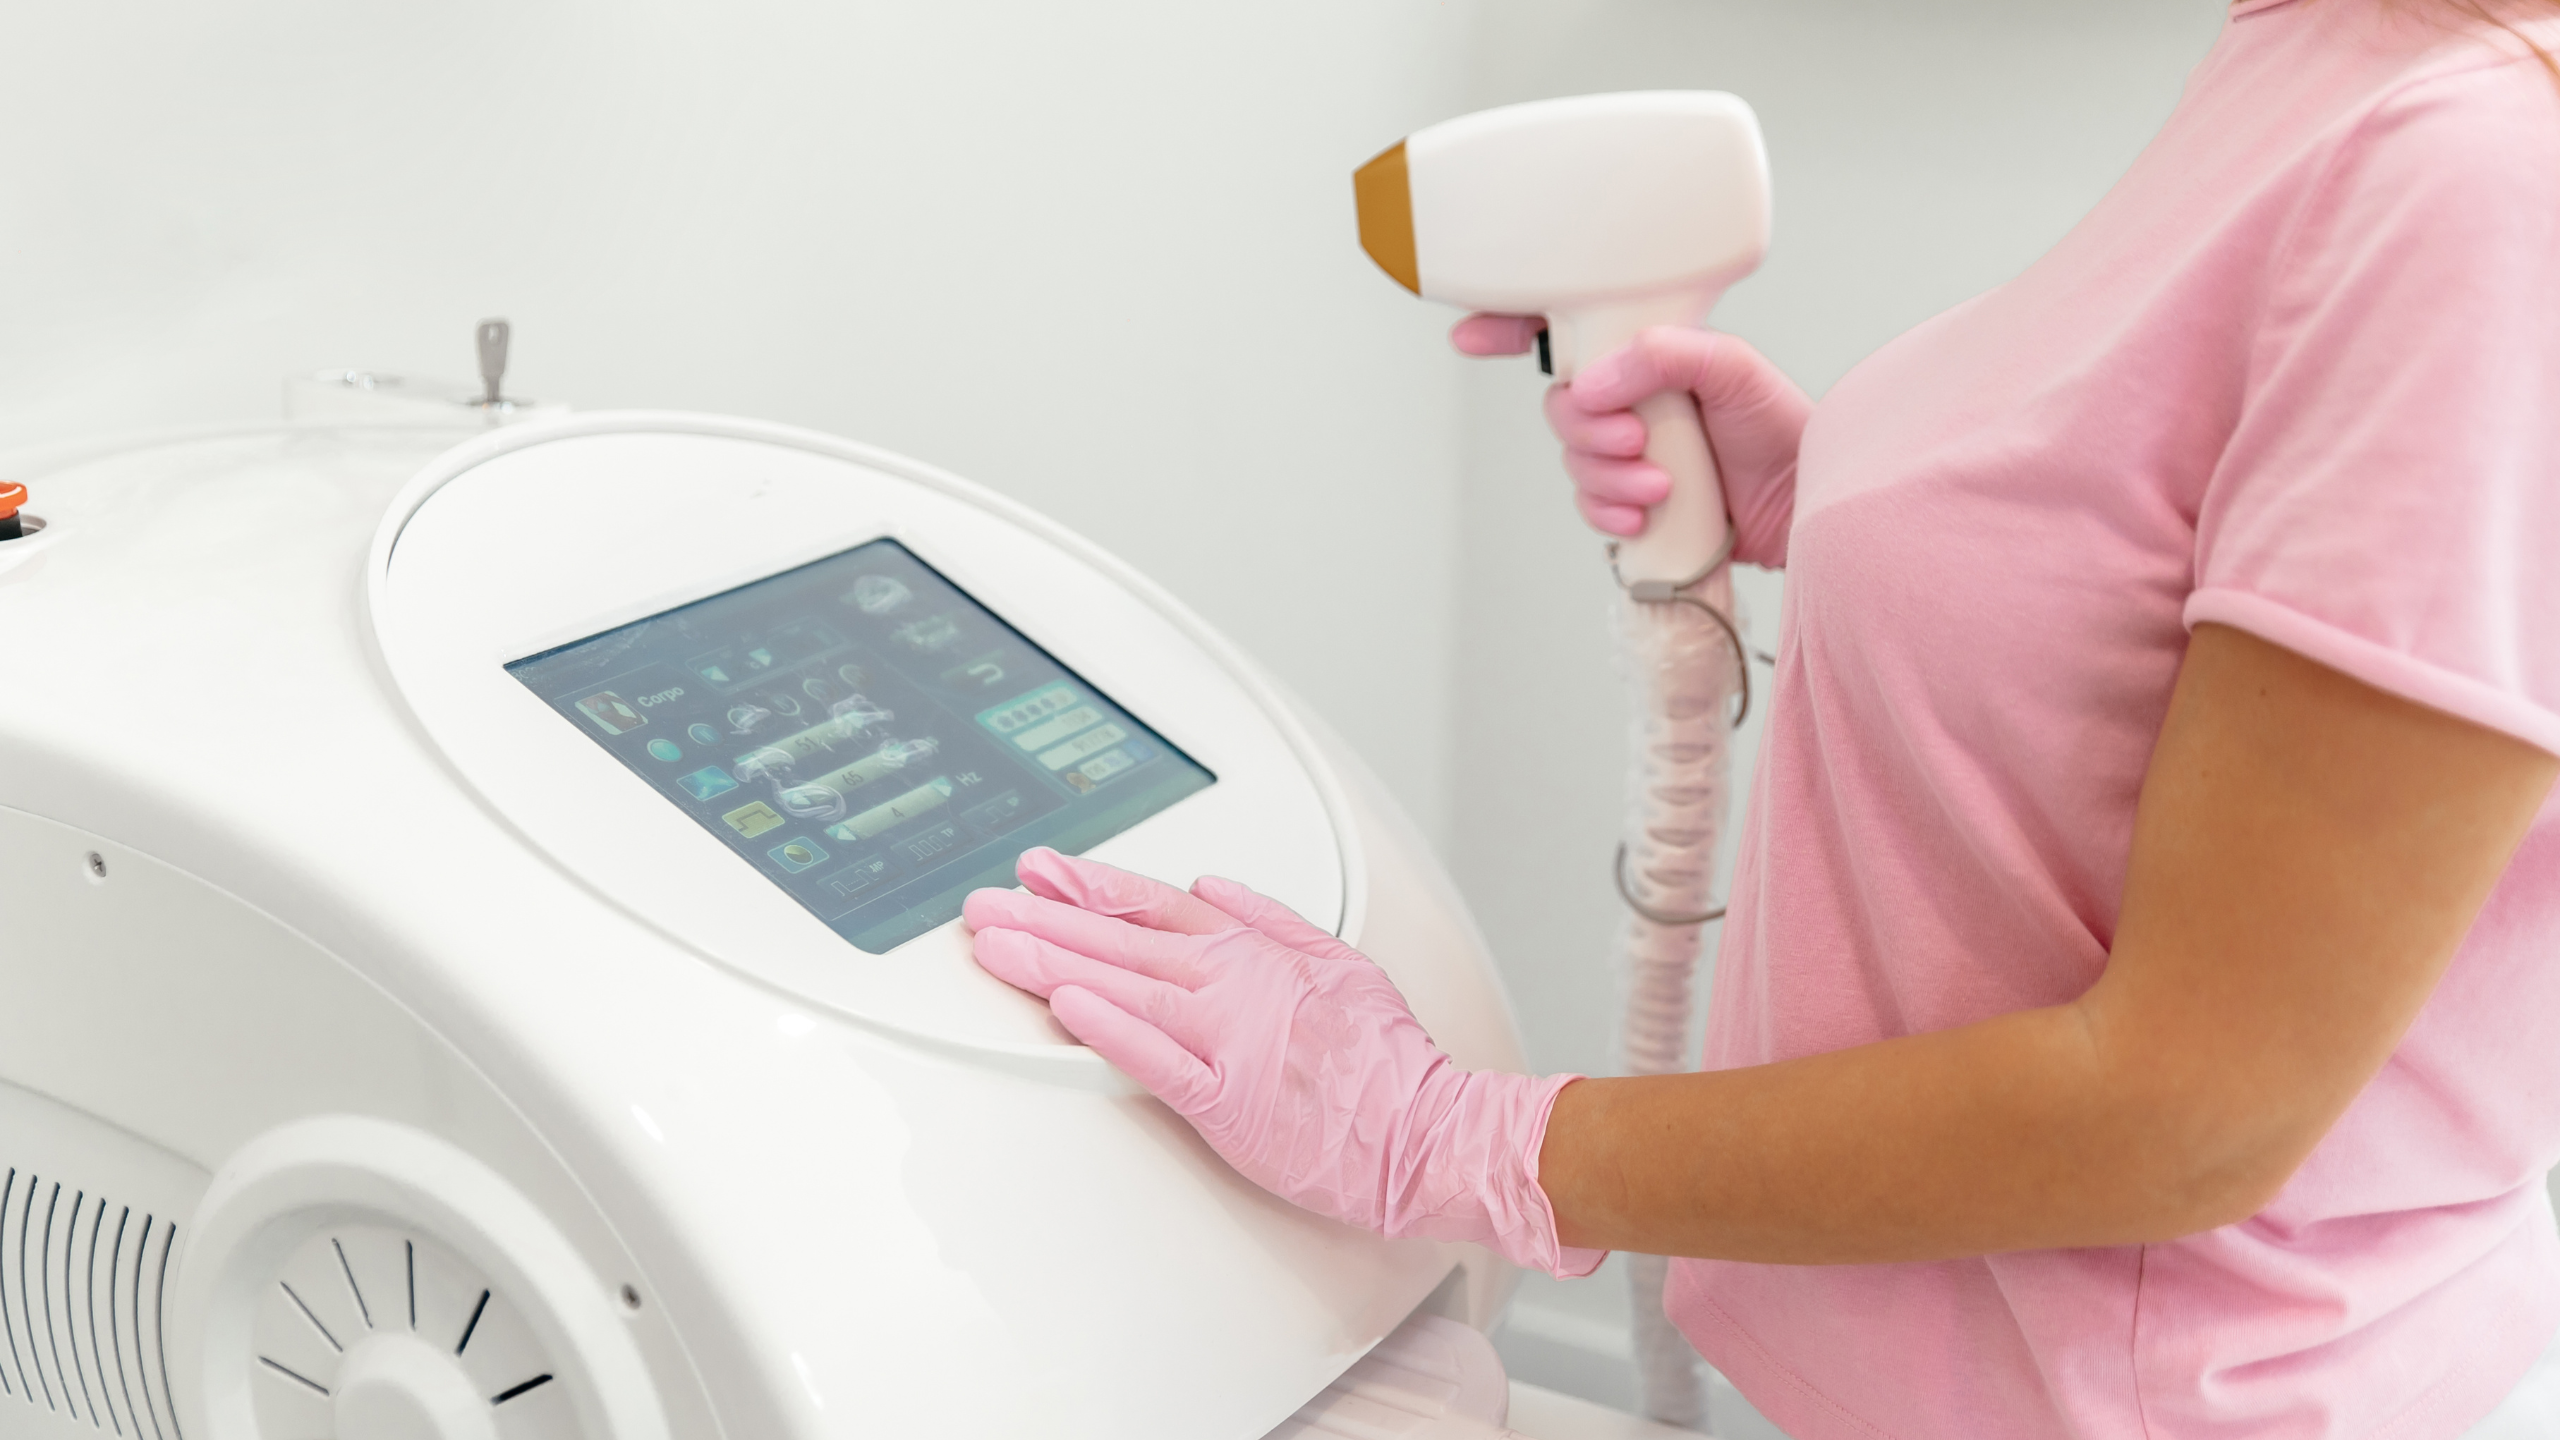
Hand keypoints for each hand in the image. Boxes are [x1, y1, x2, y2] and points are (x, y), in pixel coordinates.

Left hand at [966, 849, 1598, 1276]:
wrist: (1428, 1131)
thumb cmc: (1389, 1063)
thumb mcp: (1338, 961)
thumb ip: (1269, 919)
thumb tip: (1213, 886)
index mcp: (1255, 955)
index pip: (1153, 908)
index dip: (1090, 886)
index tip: (1039, 871)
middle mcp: (1232, 987)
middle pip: (1120, 940)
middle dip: (1044, 917)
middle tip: (984, 906)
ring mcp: (1225, 1040)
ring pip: (1122, 987)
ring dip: (1052, 960)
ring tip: (997, 944)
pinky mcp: (1224, 1100)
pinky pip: (1153, 1059)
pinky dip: (1108, 1027)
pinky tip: (1064, 1005)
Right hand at [1452, 315, 1809, 558]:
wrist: (1804, 504)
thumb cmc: (1783, 429)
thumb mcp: (1735, 369)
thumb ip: (1667, 355)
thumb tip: (1600, 379)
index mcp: (1646, 355)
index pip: (1566, 331)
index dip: (1510, 329)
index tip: (1474, 337)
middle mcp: (1631, 400)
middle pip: (1561, 406)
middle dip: (1587, 430)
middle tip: (1633, 440)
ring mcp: (1630, 453)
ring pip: (1574, 461)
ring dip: (1608, 478)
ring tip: (1658, 486)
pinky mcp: (1633, 502)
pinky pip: (1590, 507)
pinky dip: (1609, 514)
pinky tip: (1645, 517)